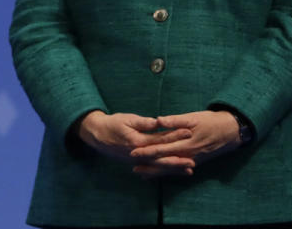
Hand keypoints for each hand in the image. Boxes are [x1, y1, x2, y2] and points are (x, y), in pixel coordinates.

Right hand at [77, 110, 193, 169]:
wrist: (97, 135)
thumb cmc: (113, 124)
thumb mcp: (126, 119)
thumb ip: (143, 123)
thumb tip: (158, 122)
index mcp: (137, 141)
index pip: (159, 138)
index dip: (175, 135)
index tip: (188, 132)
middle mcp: (138, 154)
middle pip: (162, 157)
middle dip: (178, 159)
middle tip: (193, 161)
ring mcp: (137, 161)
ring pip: (158, 166)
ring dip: (174, 168)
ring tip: (189, 169)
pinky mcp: (136, 163)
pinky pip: (152, 168)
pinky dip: (164, 170)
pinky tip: (174, 172)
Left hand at [130, 110, 240, 176]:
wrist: (229, 131)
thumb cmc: (209, 121)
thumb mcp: (192, 118)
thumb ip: (175, 120)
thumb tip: (158, 120)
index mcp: (185, 142)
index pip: (162, 149)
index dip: (147, 151)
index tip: (133, 152)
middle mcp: (188, 154)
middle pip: (165, 162)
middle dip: (149, 165)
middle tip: (134, 168)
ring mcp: (192, 160)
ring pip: (171, 168)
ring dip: (157, 172)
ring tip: (142, 174)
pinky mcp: (196, 161)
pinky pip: (179, 169)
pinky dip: (168, 172)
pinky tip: (159, 174)